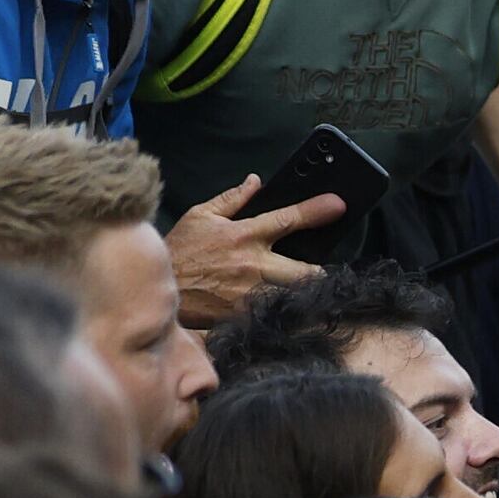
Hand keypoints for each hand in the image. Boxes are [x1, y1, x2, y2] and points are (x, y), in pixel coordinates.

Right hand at [161, 174, 343, 326]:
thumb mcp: (200, 216)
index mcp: (243, 235)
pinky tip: (285, 311)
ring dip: (306, 294)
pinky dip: (286, 312)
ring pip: (298, 295)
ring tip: (306, 293)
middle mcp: (253, 264)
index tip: (338, 205)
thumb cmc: (180, 251)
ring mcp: (253, 293)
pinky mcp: (248, 315)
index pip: (288, 218)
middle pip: (307, 269)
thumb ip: (232, 199)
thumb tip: (256, 182)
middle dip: (320, 271)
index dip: (317, 210)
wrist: (159, 289)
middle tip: (321, 271)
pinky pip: (279, 314)